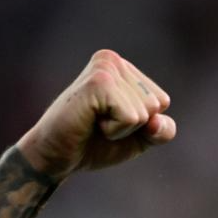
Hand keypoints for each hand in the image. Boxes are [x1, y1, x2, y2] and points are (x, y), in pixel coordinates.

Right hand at [17, 50, 175, 180]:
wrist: (55, 157)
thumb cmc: (93, 145)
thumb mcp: (138, 139)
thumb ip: (161, 130)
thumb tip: (156, 120)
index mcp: (123, 68)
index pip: (162, 102)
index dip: (142, 125)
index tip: (110, 122)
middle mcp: (113, 61)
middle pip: (156, 105)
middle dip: (132, 127)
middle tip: (99, 125)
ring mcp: (105, 67)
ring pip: (144, 112)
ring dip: (121, 129)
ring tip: (93, 123)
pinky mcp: (98, 82)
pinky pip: (131, 117)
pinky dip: (115, 131)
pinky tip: (91, 123)